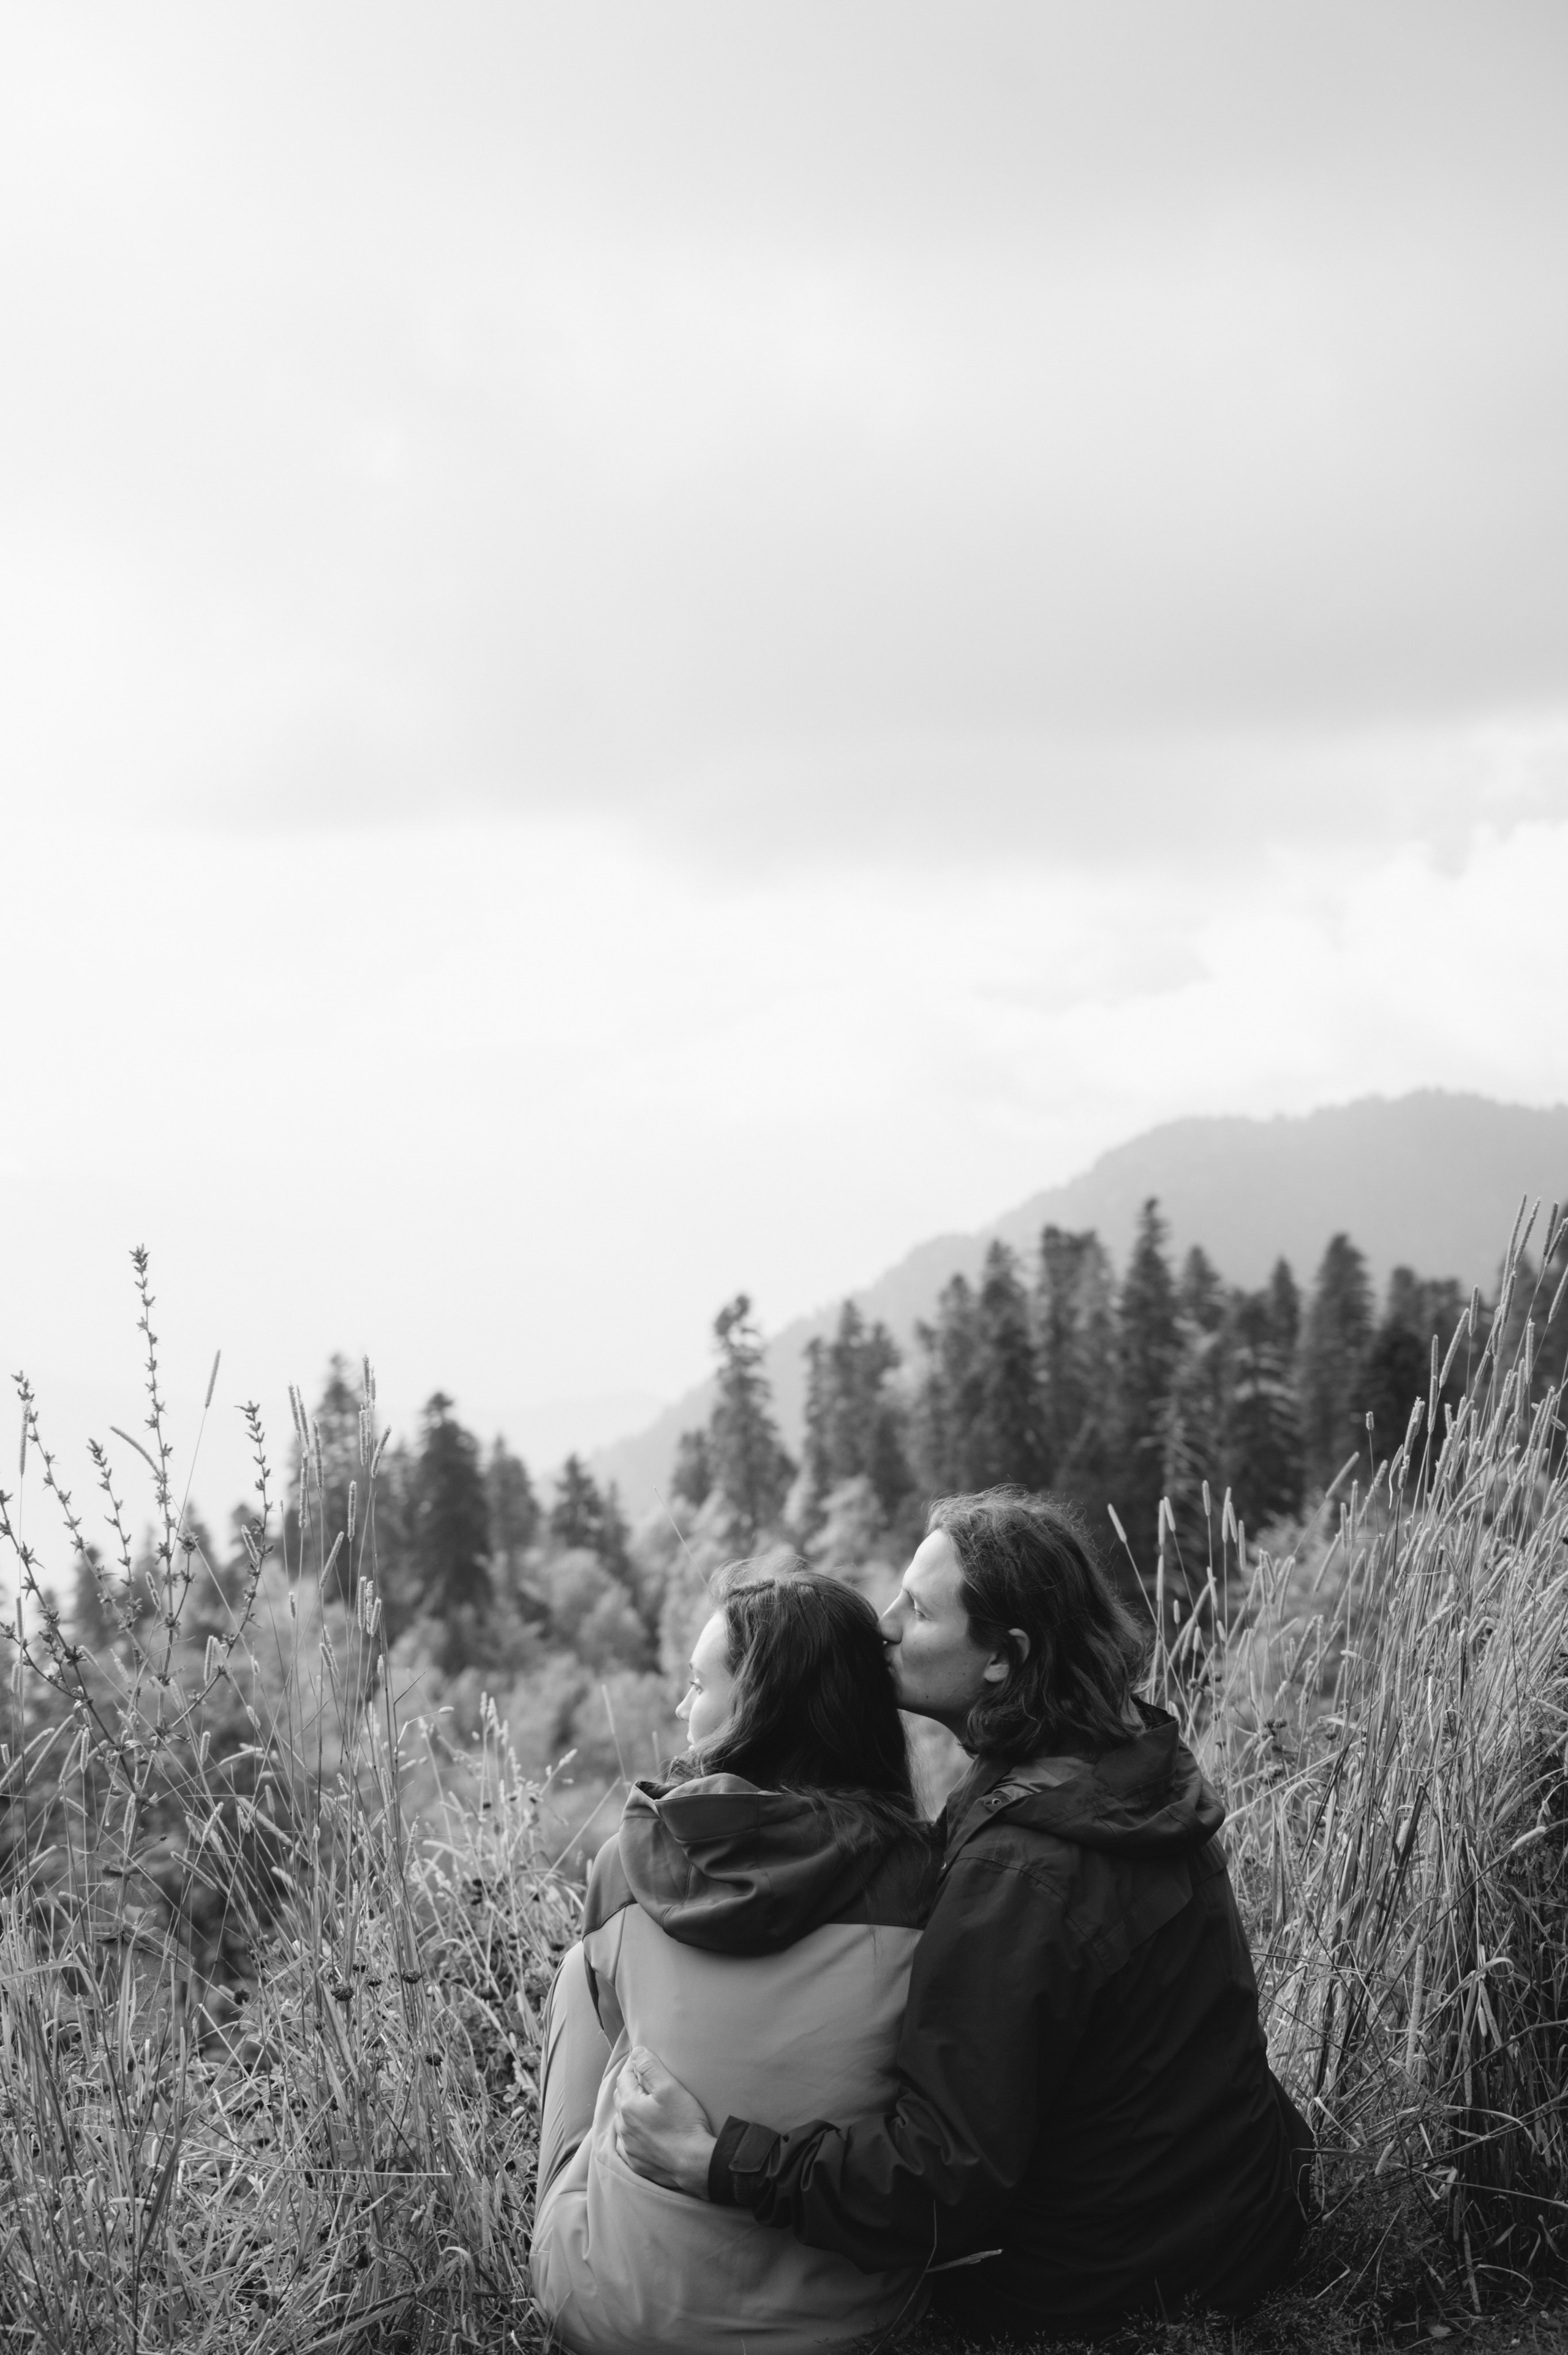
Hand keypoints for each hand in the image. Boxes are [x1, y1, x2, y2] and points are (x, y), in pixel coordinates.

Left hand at [613, 2046, 716, 2197]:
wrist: (694, 2164)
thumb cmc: (684, 2123)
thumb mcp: (670, 2087)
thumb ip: (650, 2067)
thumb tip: (636, 2052)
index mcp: (628, 2105)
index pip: (624, 2077)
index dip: (634, 2066)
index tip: (643, 2062)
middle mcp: (622, 2126)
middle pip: (621, 2097)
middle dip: (630, 2086)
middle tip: (646, 2081)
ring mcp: (628, 2147)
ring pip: (622, 2120)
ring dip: (630, 2110)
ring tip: (646, 2105)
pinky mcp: (635, 2162)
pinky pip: (627, 2143)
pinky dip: (633, 2133)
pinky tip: (644, 2131)